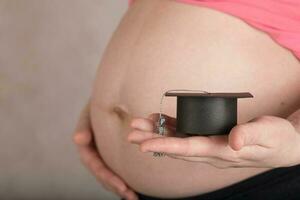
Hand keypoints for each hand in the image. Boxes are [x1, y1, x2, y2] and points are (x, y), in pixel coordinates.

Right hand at [73, 101, 137, 199]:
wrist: (106, 102)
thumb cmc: (96, 106)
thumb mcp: (89, 112)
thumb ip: (84, 125)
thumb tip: (78, 139)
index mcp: (85, 146)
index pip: (94, 165)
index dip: (106, 176)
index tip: (121, 185)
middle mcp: (93, 154)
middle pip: (102, 175)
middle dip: (115, 186)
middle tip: (130, 196)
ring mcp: (102, 156)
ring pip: (109, 176)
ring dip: (120, 188)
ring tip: (134, 198)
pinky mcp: (111, 155)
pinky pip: (116, 170)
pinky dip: (124, 180)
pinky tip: (136, 188)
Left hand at [127, 113, 299, 168]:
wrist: (283, 146)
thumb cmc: (277, 140)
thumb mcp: (268, 135)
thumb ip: (250, 136)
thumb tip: (232, 141)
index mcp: (222, 152)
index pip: (188, 150)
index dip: (165, 147)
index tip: (144, 145)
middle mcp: (212, 152)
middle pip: (176, 147)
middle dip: (152, 141)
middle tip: (131, 133)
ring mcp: (210, 146)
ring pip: (178, 141)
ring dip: (157, 134)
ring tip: (138, 126)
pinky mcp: (212, 138)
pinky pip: (187, 134)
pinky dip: (172, 128)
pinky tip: (160, 121)